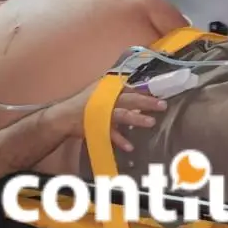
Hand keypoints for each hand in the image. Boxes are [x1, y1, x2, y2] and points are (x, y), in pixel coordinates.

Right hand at [45, 85, 166, 151]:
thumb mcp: (100, 89)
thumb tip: (134, 81)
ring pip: (122, 115)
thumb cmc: (86, 101)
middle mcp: (108, 99)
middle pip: (130, 99)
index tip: (161, 92)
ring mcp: (103, 113)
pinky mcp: (97, 126)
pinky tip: (130, 146)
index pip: (131, 87)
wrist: (65, 115)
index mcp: (110, 90)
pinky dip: (120, 140)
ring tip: (151, 122)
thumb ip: (116, 86)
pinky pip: (111, 134)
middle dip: (147, 102)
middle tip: (162, 105)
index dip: (146, 90)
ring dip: (137, 118)